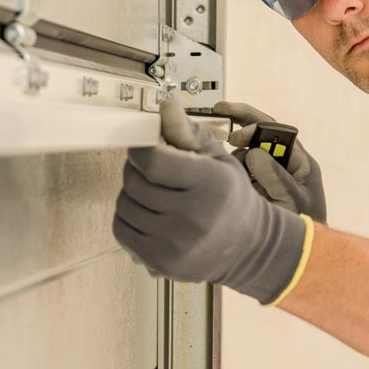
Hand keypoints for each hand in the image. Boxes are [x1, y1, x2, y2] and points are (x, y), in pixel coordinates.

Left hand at [111, 97, 308, 303]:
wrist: (247, 247)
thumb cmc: (229, 197)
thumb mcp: (218, 159)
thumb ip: (188, 132)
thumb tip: (165, 106)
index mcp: (211, 184)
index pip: (153, 161)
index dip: (140, 150)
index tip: (144, 148)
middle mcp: (194, 217)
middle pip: (134, 184)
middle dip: (134, 170)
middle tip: (149, 170)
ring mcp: (175, 244)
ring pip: (124, 206)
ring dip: (130, 193)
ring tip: (151, 193)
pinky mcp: (160, 262)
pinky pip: (121, 229)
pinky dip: (126, 217)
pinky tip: (146, 214)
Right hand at [213, 101, 327, 222]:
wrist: (298, 258)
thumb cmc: (304, 229)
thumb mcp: (294, 201)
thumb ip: (276, 176)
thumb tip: (254, 153)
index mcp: (299, 162)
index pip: (276, 131)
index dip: (255, 127)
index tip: (235, 137)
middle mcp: (283, 164)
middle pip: (261, 133)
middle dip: (240, 121)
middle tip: (219, 110)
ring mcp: (266, 176)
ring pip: (244, 155)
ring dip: (233, 159)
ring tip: (228, 175)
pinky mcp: (253, 189)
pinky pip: (238, 173)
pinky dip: (229, 172)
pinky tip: (224, 181)